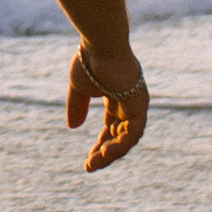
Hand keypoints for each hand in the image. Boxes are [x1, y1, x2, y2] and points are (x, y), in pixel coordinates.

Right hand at [67, 39, 148, 171]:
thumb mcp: (79, 88)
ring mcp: (137, 105)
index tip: (88, 160)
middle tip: (90, 166)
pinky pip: (132, 133)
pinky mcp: (139, 106)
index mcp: (118, 98)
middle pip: (120, 136)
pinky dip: (119, 145)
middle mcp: (131, 104)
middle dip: (105, 153)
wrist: (100, 45)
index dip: (101, 144)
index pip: (113, 128)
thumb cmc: (90, 60)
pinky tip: (104, 153)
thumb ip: (77, 107)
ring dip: (111, 153)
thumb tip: (73, 127)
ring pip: (127, 139)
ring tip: (94, 163)